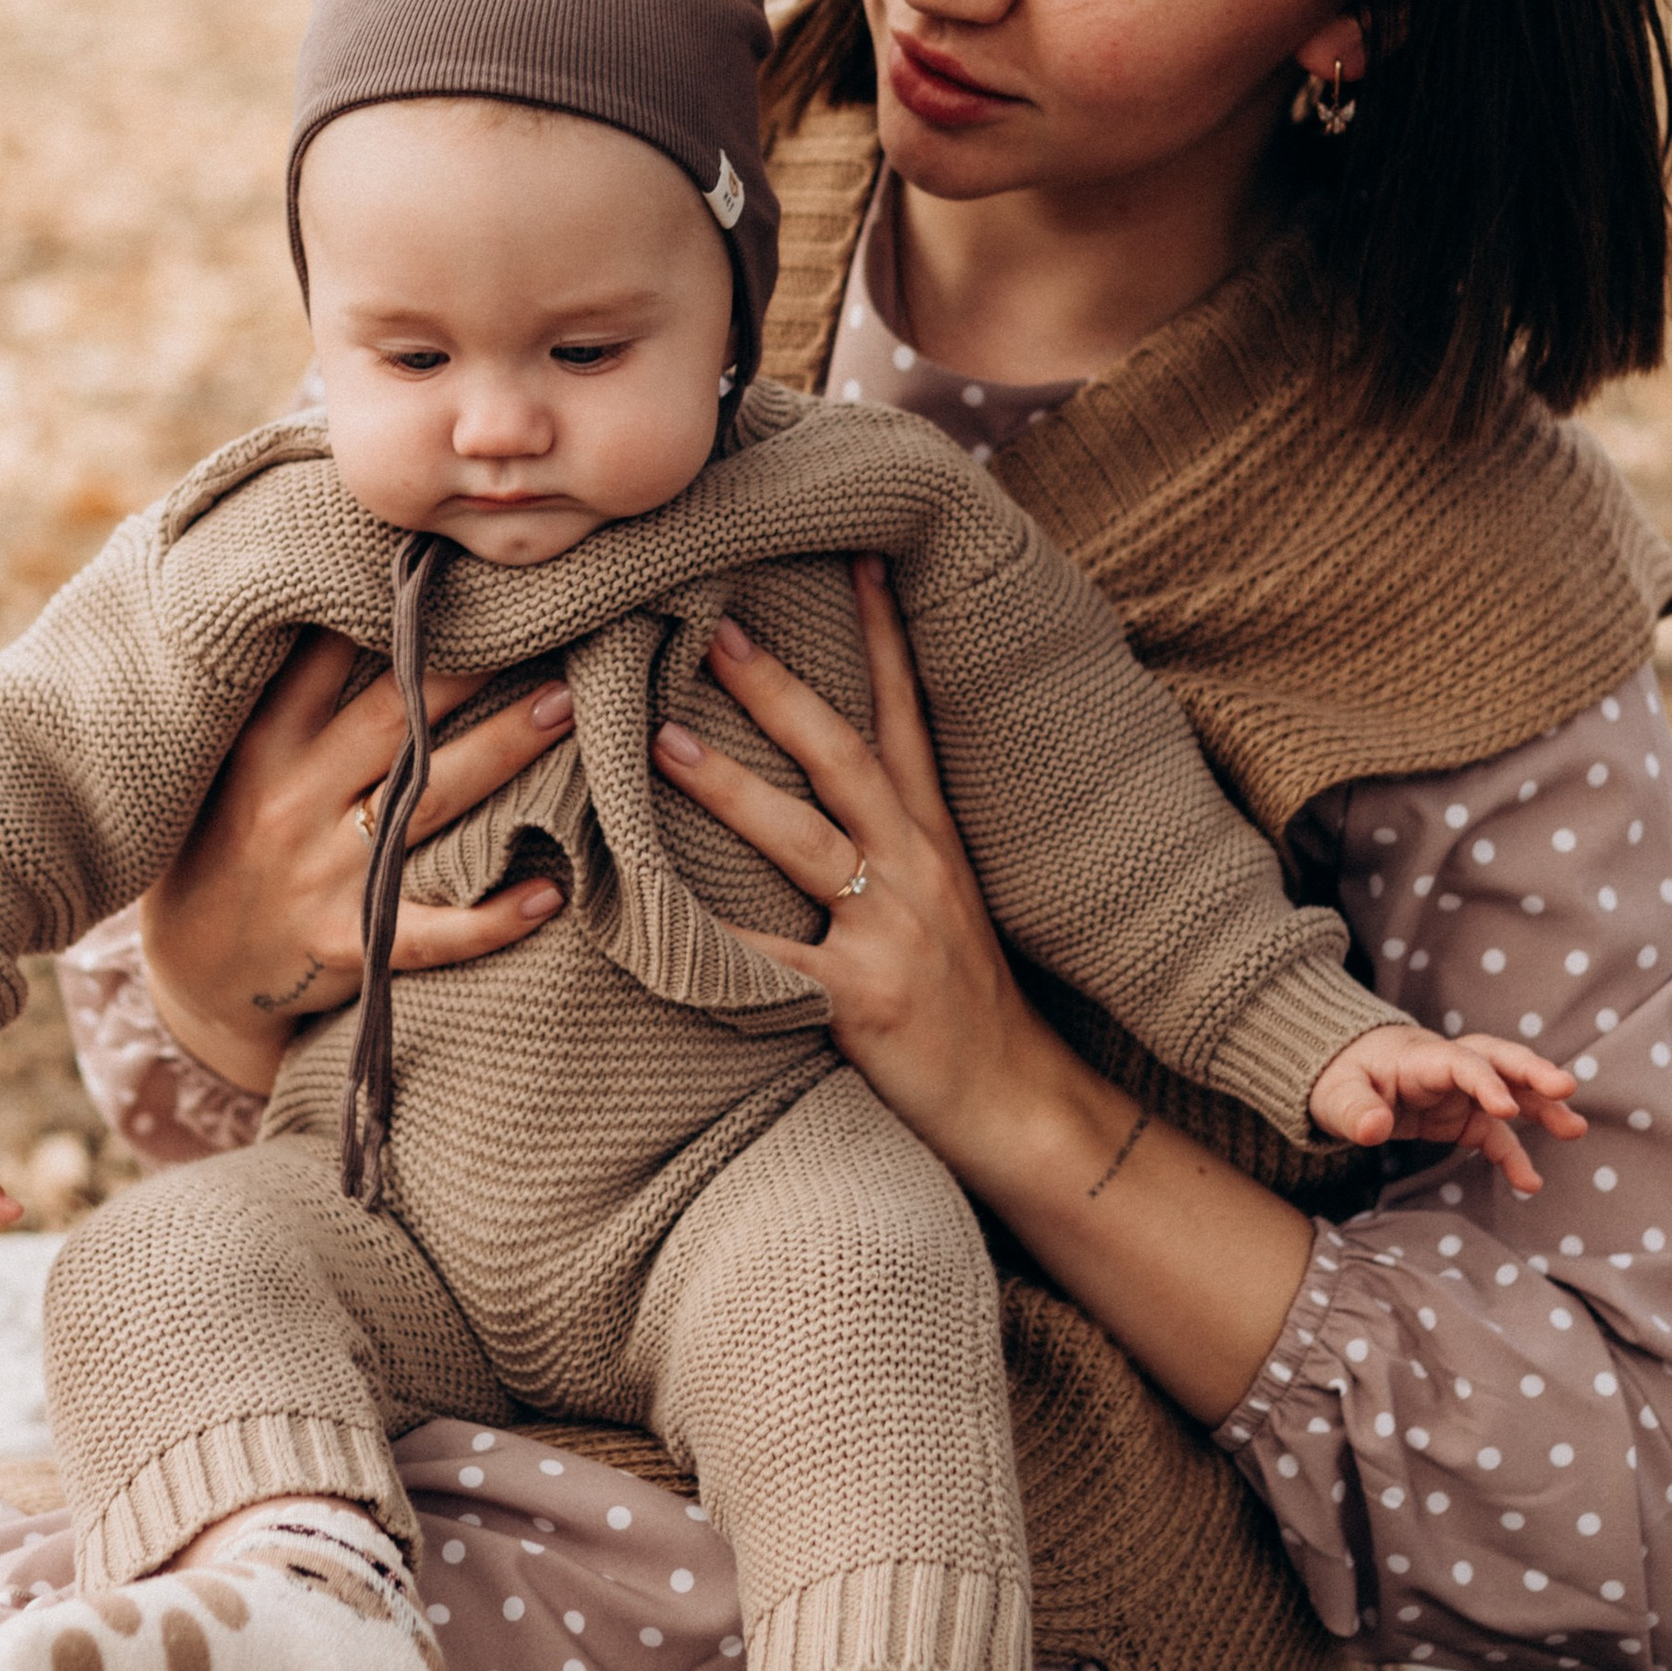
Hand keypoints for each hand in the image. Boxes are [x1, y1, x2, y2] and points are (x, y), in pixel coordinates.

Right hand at [138, 628, 572, 1087]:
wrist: (193, 977)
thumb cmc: (220, 848)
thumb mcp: (222, 765)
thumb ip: (272, 698)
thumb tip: (332, 602)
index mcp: (260, 747)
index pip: (324, 658)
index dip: (386, 609)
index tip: (448, 565)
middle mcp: (292, 802)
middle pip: (395, 720)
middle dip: (470, 669)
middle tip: (546, 624)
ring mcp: (322, 876)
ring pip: (427, 803)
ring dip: (501, 751)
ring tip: (565, 706)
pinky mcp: (348, 944)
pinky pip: (432, 932)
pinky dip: (493, 918)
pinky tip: (553, 893)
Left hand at [654, 558, 1320, 1427]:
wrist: (1024, 1107)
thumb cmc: (971, 1004)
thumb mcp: (947, 902)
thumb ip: (896, 841)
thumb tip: (835, 781)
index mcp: (935, 839)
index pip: (908, 719)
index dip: (886, 642)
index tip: (858, 563)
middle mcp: (917, 869)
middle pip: (844, 758)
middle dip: (779, 691)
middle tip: (715, 627)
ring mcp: (891, 932)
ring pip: (804, 841)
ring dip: (730, 787)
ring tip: (660, 739)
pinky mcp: (861, 1000)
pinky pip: (770, 961)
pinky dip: (708, 939)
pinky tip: (647, 916)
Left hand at [1307, 1022, 1586, 1193]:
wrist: (1345, 1077)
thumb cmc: (1341, 1079)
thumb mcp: (1335, 1096)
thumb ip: (1354, 1110)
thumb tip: (1373, 1129)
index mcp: (1419, 1057)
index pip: (1459, 1062)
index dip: (1483, 1081)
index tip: (1506, 1108)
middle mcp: (1448, 1067)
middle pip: (1497, 1058)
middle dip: (1532, 1071)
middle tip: (1565, 1088)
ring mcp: (1460, 1091)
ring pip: (1509, 1091)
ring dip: (1542, 1107)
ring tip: (1575, 1128)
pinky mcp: (1463, 1116)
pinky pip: (1495, 1135)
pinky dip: (1513, 1156)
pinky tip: (1529, 1184)